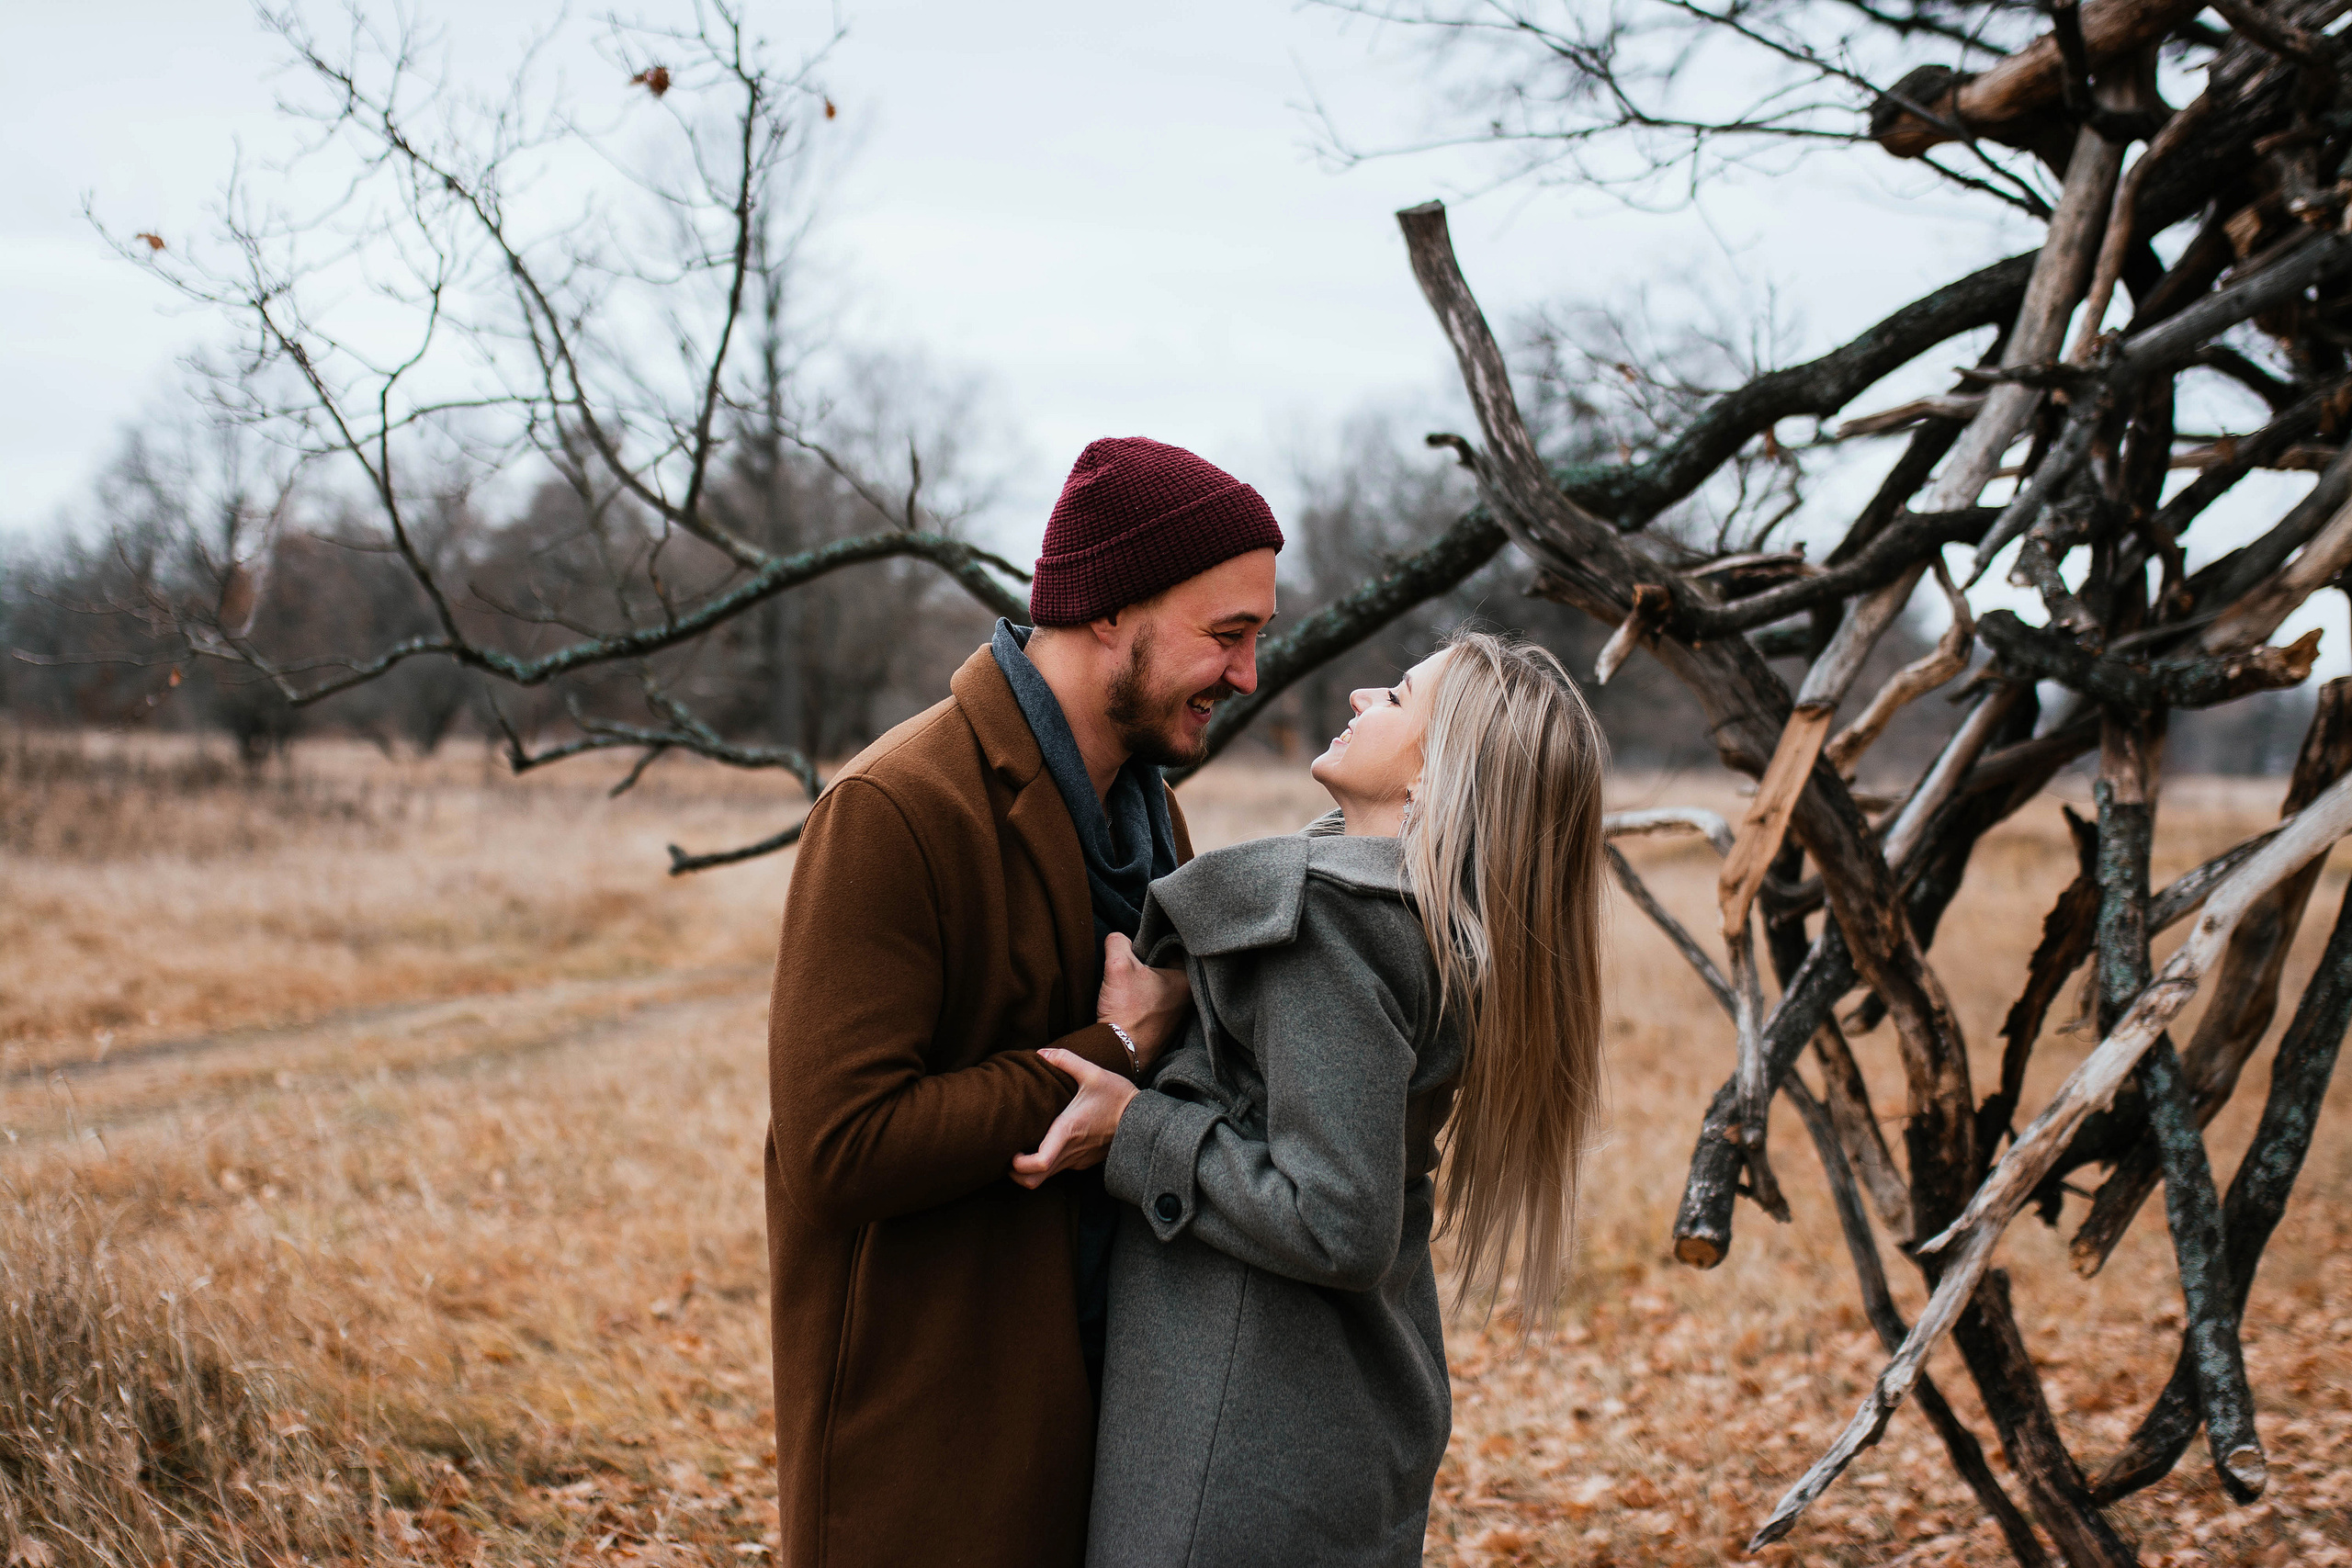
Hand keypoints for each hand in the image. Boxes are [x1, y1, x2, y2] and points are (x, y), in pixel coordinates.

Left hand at [1011, 1048, 1138, 1188]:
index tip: (1010, 1152)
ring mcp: (1077, 1160)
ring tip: (1022, 1150)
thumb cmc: (1118, 1096)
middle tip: (1008, 1155)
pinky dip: (1046, 1164)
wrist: (1142, 1118)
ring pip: (1045, 1178)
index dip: (1017, 1165)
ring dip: (1029, 1170)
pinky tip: (1045, 1145)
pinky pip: (1059, 1169)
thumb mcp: (1093, 1073)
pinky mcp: (1084, 1162)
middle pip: (1034, 1181)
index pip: (1037, 1164)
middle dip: (1016, 1174)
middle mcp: (1070, 1152)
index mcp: (1067, 1132)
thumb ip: (1065, 1060)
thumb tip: (1042, 1052)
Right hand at [1099, 932, 1191, 1070]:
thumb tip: (1117, 938)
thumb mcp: (1117, 966)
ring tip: (1130, 982)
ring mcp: (1177, 1013)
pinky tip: (1129, 999)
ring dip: (1144, 979)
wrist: (1119, 1052)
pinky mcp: (1163, 1024)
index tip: (1139, 945)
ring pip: (1159, 982)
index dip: (1153, 940)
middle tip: (1132, 963)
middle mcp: (1189, 997)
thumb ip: (1118, 942)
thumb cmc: (1126, 1013)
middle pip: (1166, 963)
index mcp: (1188, 980)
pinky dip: (1142, 996)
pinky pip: (1153, 999)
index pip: (1175, 945)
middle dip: (1148, 960)